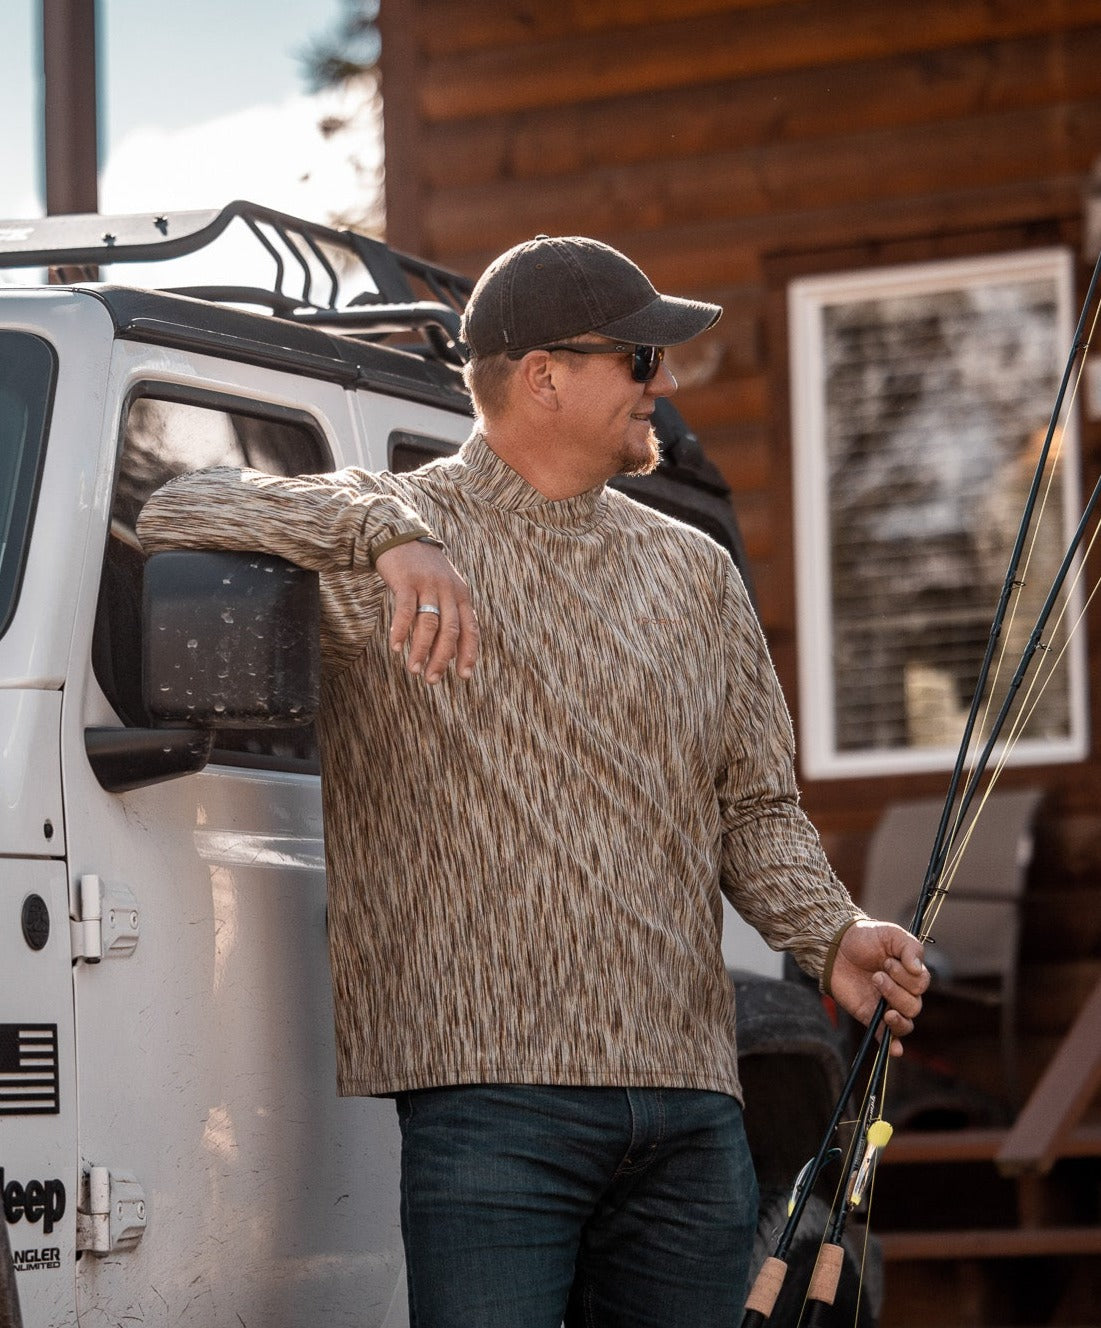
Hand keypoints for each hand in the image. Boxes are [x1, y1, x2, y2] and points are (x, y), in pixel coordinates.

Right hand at [375, 540, 478, 682]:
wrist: (401, 536)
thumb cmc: (422, 570)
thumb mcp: (444, 590)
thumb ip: (449, 617)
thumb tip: (452, 654)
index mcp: (461, 595)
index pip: (470, 629)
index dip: (468, 654)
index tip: (464, 676)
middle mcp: (448, 591)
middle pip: (450, 631)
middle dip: (442, 659)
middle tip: (432, 680)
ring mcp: (428, 585)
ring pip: (428, 625)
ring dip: (421, 650)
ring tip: (413, 670)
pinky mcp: (407, 581)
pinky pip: (405, 611)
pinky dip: (401, 631)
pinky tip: (396, 647)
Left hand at [829, 920, 928, 1055]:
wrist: (835, 945)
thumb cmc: (865, 937)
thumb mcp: (891, 934)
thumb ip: (910, 948)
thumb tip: (917, 969)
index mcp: (911, 974)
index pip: (921, 984)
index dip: (906, 976)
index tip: (887, 961)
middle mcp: (902, 992)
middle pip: (914, 1005)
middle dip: (895, 990)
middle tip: (876, 974)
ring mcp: (887, 1006)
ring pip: (905, 1022)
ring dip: (894, 1010)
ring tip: (876, 988)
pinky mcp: (871, 1016)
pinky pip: (887, 1037)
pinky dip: (893, 1045)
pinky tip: (895, 1049)